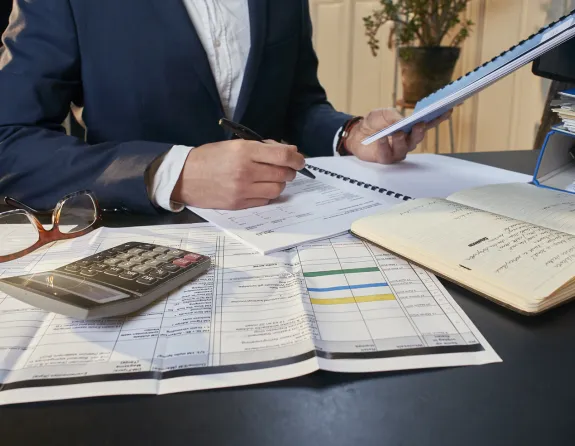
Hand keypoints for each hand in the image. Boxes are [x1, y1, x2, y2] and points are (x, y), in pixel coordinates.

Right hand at [172, 139, 304, 209]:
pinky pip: (265, 201)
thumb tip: (288, 152)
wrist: (184, 177)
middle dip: (289, 170)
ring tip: (270, 178)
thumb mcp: (234, 145)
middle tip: (286, 168)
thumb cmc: (209, 157)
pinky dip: (267, 194)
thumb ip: (262, 148)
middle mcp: (246, 171)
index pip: (283, 156)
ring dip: (279, 183)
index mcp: (244, 151)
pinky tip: (259, 188)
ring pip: (277, 189)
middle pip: (284, 174)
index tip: (299, 159)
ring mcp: (242, 190)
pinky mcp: (239, 204)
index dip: (297, 158)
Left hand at [344, 108, 451, 163]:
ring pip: (404, 148)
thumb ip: (393, 116)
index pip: (428, 124)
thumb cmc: (374, 122)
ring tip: (397, 132)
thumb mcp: (383, 113)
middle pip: (417, 138)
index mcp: (410, 128)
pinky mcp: (385, 158)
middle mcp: (407, 141)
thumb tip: (401, 121)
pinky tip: (381, 139)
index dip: (439, 118)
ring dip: (401, 140)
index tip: (447, 110)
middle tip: (419, 124)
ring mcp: (397, 151)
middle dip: (419, 132)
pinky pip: (387, 154)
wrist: (356, 133)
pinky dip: (384, 146)